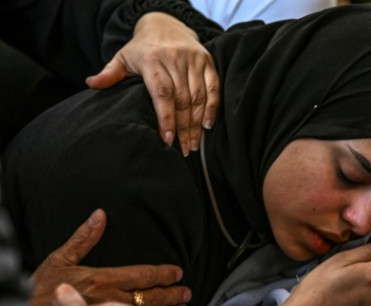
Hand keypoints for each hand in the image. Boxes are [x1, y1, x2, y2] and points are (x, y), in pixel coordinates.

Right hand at [29, 209, 189, 305]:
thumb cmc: (37, 295)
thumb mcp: (58, 260)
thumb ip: (83, 239)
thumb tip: (100, 215)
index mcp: (105, 280)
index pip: (144, 275)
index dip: (164, 274)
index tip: (178, 273)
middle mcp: (114, 302)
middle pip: (154, 298)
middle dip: (174, 295)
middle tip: (187, 294)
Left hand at [85, 12, 219, 155]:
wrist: (166, 25)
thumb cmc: (143, 48)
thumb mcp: (123, 58)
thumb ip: (109, 73)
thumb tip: (91, 84)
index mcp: (152, 59)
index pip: (162, 93)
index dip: (166, 118)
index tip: (167, 139)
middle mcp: (175, 58)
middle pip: (182, 99)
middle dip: (183, 128)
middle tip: (182, 150)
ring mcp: (193, 59)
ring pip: (198, 97)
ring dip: (197, 124)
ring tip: (193, 145)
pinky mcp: (207, 61)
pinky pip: (214, 88)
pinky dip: (212, 108)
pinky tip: (207, 126)